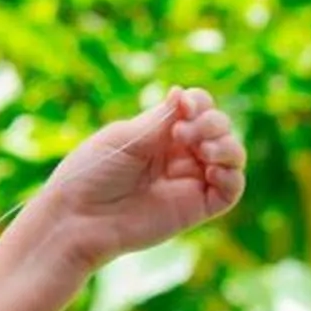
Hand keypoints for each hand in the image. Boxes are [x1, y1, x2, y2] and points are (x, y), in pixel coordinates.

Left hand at [23, 88, 245, 273]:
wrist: (78, 218)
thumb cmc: (92, 174)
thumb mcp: (126, 138)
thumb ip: (160, 120)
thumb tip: (182, 91)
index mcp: (159, 133)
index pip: (198, 108)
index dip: (199, 102)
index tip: (185, 104)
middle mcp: (179, 155)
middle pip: (219, 128)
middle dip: (211, 123)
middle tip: (182, 133)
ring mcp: (189, 181)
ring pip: (231, 156)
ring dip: (226, 145)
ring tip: (202, 149)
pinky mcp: (196, 208)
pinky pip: (231, 190)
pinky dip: (232, 175)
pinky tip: (212, 170)